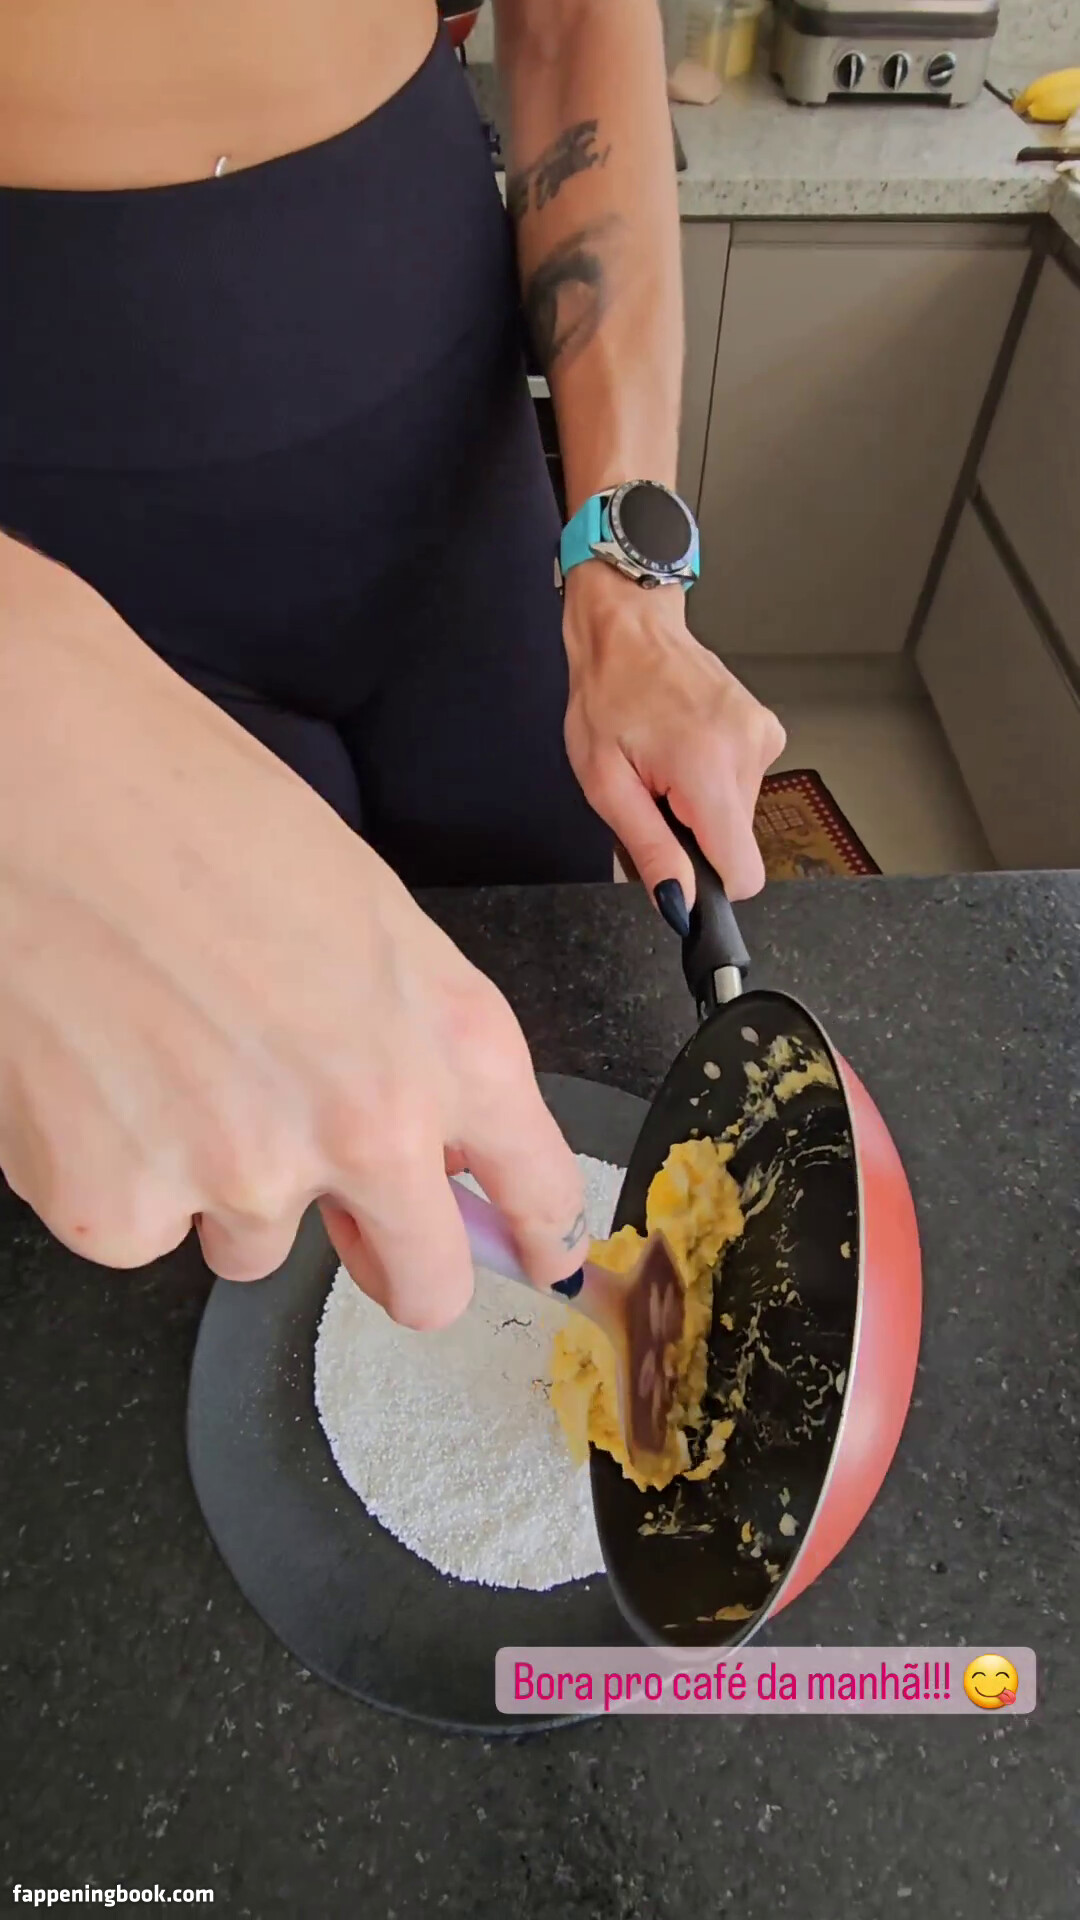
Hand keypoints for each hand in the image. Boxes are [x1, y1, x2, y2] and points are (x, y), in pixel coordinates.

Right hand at [0, 544, 585, 1326]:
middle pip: (425, 1289)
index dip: (537, 1230)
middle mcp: (366, 1129)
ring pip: (254, 1245)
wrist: (34, 778)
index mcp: (450, 1041)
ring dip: (226, 1185)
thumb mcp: (361, 913)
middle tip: (352, 1219)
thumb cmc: (187, 804)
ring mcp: (238, 1180)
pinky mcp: (114, 1209)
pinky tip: (96, 1072)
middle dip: (396, 1263)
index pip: (536, 1188)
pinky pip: (139, 1230)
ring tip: (169, 1057)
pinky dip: (117, 1171)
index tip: (533, 1251)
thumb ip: (414, 1042)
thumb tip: (428, 1143)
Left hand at [562, 562, 784, 911]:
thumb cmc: (607, 694)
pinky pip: (742, 783)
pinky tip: (683, 746)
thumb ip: (648, 848)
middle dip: (692, 832)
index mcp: (709, 770)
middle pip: (733, 843)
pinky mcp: (766, 730)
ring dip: (698, 803)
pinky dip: (712, 778)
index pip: (743, 873)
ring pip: (736, 814)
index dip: (709, 882)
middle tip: (654, 790)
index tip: (678, 862)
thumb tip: (679, 901)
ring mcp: (763, 737)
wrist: (628, 628)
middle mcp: (749, 752)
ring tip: (664, 762)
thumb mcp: (605, 783)